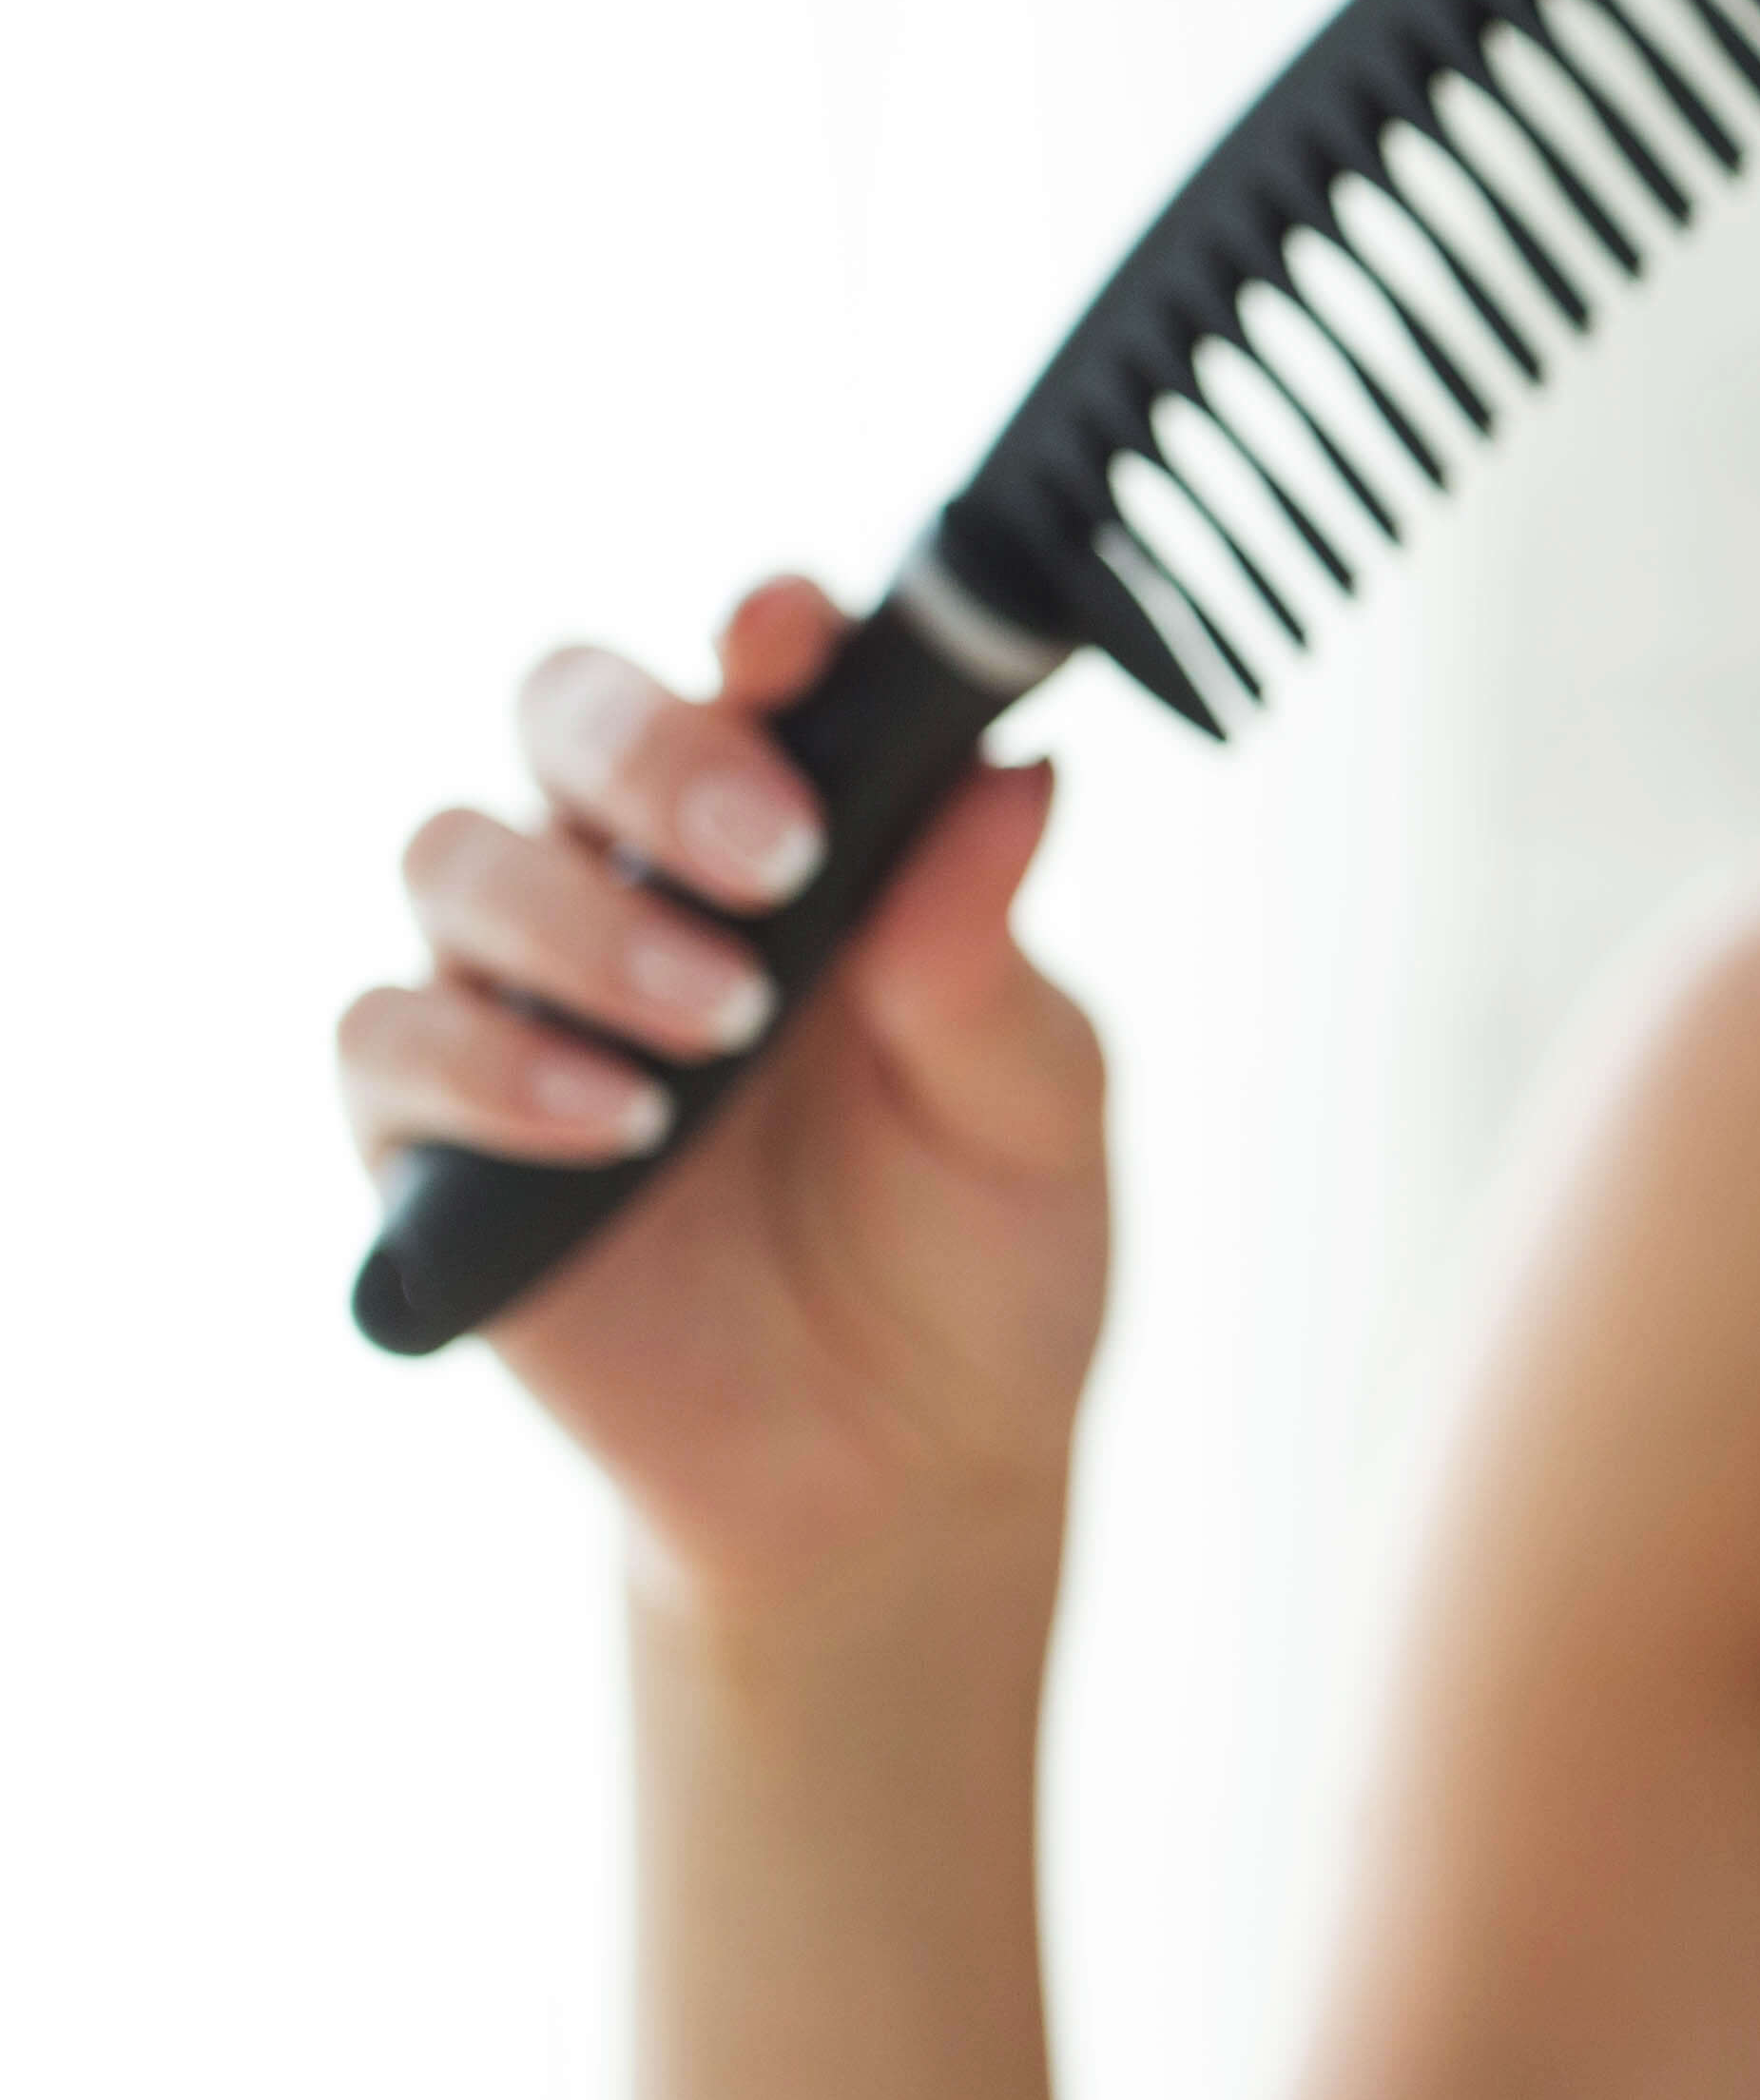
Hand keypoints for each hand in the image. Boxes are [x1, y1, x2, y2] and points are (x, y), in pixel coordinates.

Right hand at [337, 575, 1110, 1625]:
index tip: (795, 637)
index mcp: (804, 834)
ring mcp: (526, 997)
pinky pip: (387, 1043)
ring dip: (584, 917)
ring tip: (724, 1024)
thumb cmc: (980, 1251)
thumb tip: (1015, 776)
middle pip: (565, 708)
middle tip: (777, 855)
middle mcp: (647, 880)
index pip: (756, 671)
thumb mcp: (1033, 1104)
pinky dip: (491, 1063)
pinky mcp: (437, 1137)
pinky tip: (622, 1121)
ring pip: (456, 852)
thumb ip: (990, 952)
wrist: (907, 1471)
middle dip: (653, 750)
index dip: (763, 629)